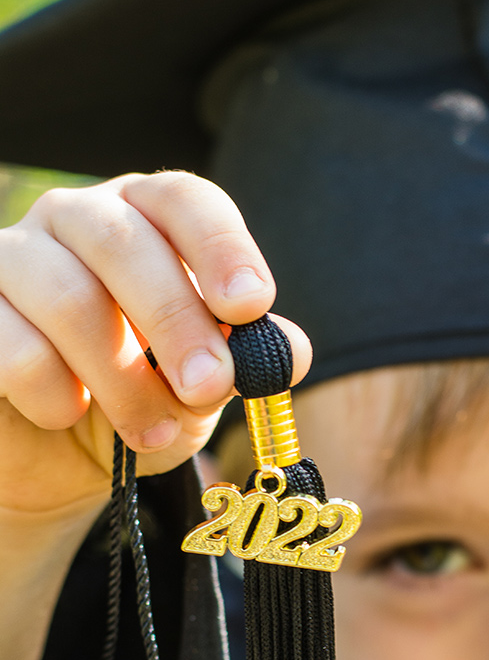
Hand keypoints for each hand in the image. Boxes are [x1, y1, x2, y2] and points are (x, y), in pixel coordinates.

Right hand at [0, 170, 311, 521]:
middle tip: (210, 386)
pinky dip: (55, 395)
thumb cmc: (140, 401)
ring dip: (123, 380)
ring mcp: (12, 259)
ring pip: (69, 298)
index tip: (250, 305)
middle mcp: (76, 221)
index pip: (184, 200)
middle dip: (178, 323)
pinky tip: (69, 415)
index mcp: (146, 219)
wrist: (57, 459)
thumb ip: (246, 361)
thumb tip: (289, 350)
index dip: (220, 247)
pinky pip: (13, 347)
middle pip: (126, 244)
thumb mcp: (203, 387)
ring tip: (152, 432)